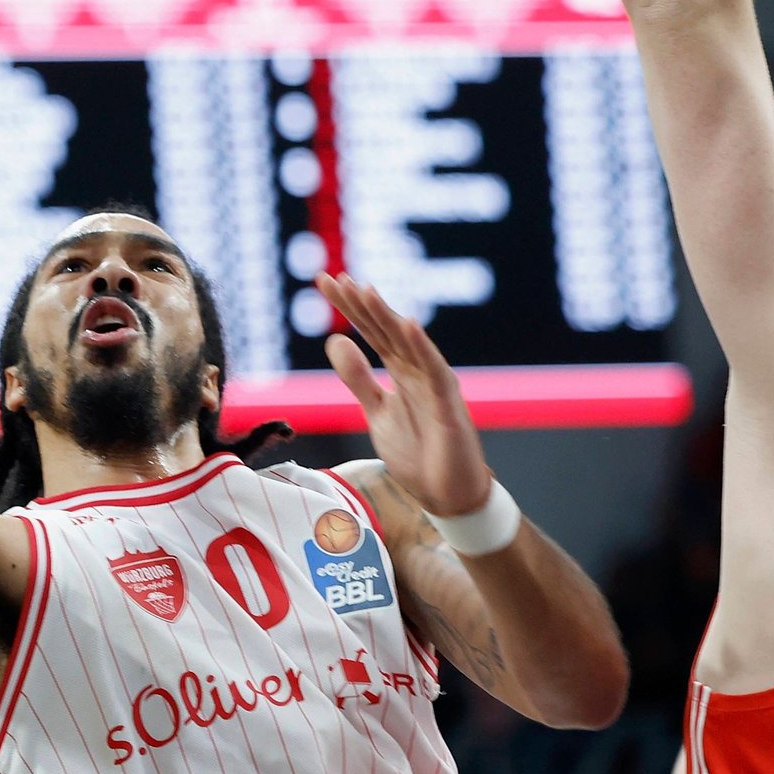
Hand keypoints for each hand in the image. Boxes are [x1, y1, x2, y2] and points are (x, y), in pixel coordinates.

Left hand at [317, 273, 490, 516]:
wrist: (448, 495)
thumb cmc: (419, 454)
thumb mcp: (377, 413)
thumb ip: (358, 379)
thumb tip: (335, 341)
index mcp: (400, 372)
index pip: (370, 332)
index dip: (349, 307)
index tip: (325, 281)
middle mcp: (418, 371)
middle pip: (386, 330)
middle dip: (361, 304)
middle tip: (335, 277)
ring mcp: (434, 386)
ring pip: (408, 344)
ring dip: (388, 317)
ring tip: (366, 291)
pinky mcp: (448, 406)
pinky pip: (435, 372)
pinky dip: (423, 348)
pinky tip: (408, 325)